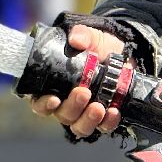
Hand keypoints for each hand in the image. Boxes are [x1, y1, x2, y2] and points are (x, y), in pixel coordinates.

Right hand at [27, 24, 125, 138]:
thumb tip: (76, 40)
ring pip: (79, 126)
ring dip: (88, 119)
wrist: (122, 54)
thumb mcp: (90, 36)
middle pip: (62, 115)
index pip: (39, 102)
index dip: (43, 105)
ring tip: (99, 107)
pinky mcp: (102, 118)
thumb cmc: (97, 46)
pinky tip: (113, 111)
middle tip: (83, 92)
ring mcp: (84, 113)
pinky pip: (102, 127)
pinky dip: (107, 122)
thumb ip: (81, 35)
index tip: (53, 99)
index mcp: (53, 86)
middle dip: (72, 107)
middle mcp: (65, 103)